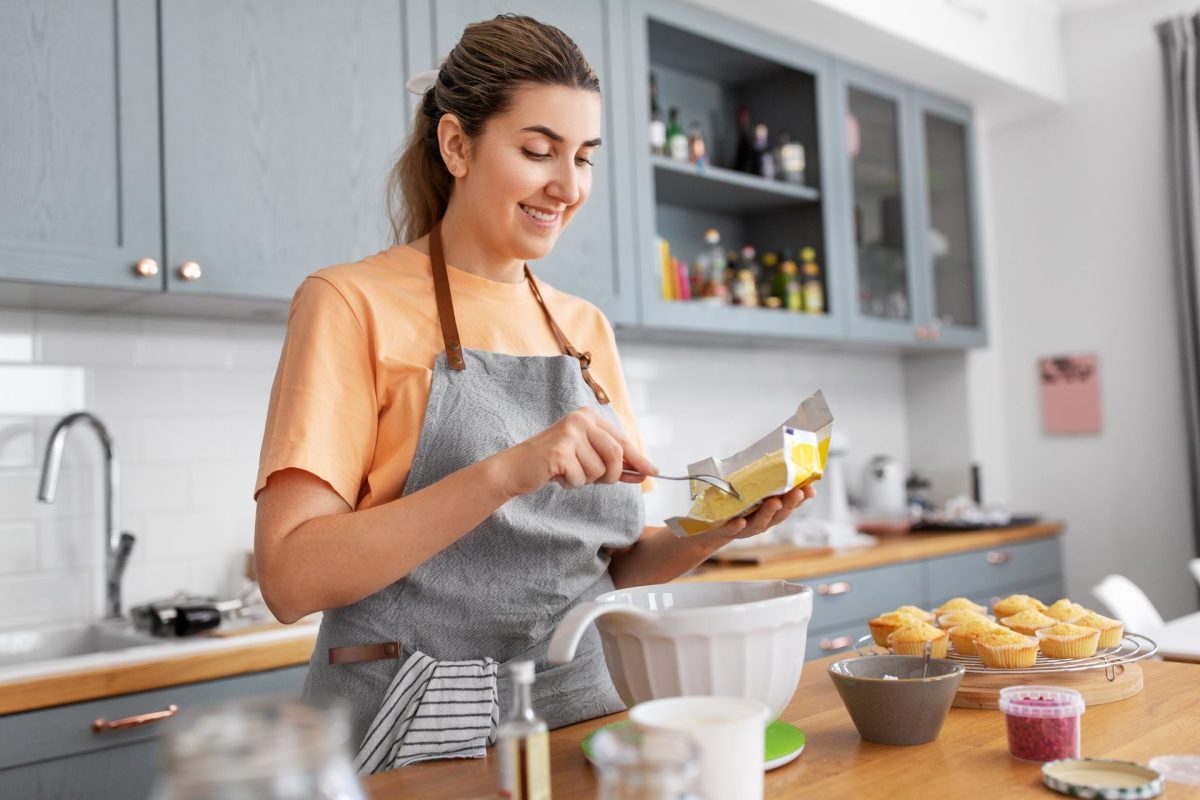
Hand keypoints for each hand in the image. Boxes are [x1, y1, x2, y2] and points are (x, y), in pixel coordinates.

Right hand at [498, 407, 657, 496]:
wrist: (517, 468)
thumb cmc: (554, 464)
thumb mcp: (588, 458)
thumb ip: (614, 462)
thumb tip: (645, 472)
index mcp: (589, 416)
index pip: (623, 440)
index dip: (639, 459)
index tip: (653, 472)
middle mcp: (581, 419)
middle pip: (616, 455)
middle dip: (610, 476)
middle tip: (592, 479)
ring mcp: (569, 433)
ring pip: (599, 471)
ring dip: (586, 480)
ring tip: (569, 471)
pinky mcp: (559, 451)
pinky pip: (581, 479)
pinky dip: (571, 484)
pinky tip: (557, 475)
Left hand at [691, 483, 816, 543]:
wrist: (711, 530)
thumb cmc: (735, 507)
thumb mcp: (750, 493)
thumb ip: (763, 480)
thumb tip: (777, 457)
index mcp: (769, 511)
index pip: (789, 505)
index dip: (801, 498)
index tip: (811, 488)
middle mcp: (761, 522)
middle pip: (779, 515)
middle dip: (790, 504)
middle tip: (798, 492)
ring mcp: (744, 528)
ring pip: (759, 523)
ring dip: (768, 513)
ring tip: (775, 502)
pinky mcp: (725, 531)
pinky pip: (732, 529)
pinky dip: (737, 526)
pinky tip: (740, 521)